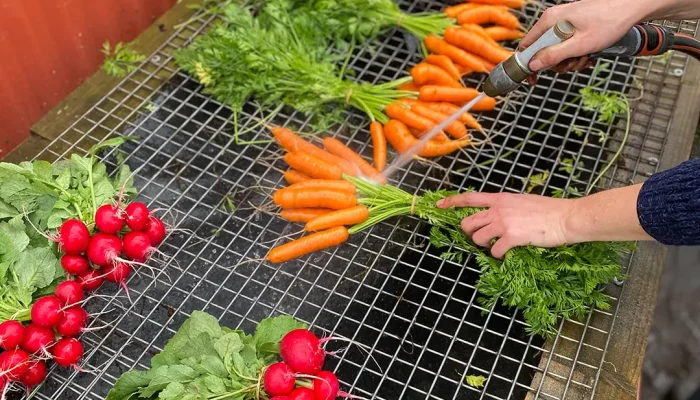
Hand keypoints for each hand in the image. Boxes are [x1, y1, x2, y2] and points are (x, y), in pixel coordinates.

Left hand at [436, 192, 575, 258]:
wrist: (566, 217)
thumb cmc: (549, 210)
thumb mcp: (523, 201)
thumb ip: (506, 206)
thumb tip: (498, 214)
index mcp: (500, 199)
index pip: (470, 198)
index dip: (452, 202)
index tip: (439, 206)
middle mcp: (498, 209)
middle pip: (467, 223)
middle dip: (470, 233)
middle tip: (483, 237)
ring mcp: (504, 223)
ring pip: (477, 238)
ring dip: (484, 245)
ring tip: (497, 245)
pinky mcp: (512, 238)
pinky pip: (494, 251)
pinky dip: (498, 255)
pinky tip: (508, 253)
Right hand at [520, 0, 644, 77]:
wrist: (630, 7)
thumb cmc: (609, 21)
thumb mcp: (580, 45)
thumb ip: (554, 55)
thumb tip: (533, 65)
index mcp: (550, 20)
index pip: (527, 46)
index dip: (528, 65)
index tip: (533, 79)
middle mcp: (553, 19)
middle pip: (543, 51)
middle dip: (558, 63)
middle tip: (573, 64)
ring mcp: (563, 22)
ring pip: (557, 50)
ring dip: (570, 60)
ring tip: (585, 57)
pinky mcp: (573, 25)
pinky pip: (567, 45)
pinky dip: (576, 53)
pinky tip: (588, 54)